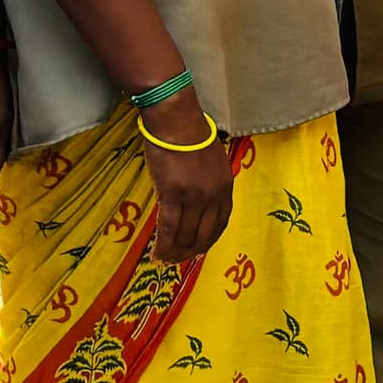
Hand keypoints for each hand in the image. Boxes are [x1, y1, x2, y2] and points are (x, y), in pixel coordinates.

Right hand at [142, 124, 237, 263]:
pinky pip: (168, 227)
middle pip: (204, 233)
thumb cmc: (192, 135)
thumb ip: (210, 184)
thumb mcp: (212, 162)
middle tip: (180, 259)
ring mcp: (194, 197)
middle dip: (192, 250)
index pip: (221, 222)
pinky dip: (163, 244)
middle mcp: (213, 195)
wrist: (177, 122)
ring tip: (165, 259)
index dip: (209, 239)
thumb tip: (200, 202)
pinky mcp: (173, 195)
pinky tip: (156, 253)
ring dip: (175, 251)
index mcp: (225, 186)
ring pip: (185, 234)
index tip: (199, 249)